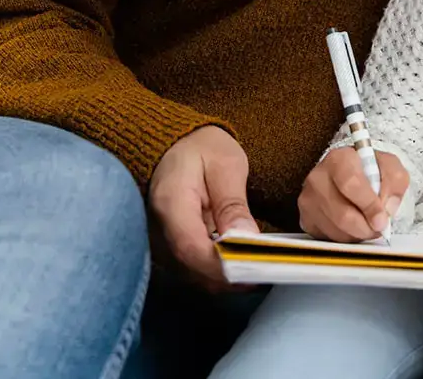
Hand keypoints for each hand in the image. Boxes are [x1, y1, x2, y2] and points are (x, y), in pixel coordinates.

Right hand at [148, 126, 257, 291]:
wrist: (176, 145)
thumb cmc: (200, 149)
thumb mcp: (225, 165)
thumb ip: (232, 204)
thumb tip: (245, 239)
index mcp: (170, 204)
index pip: (192, 249)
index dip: (223, 265)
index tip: (254, 267)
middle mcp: (157, 229)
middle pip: (192, 269)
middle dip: (229, 275)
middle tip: (265, 269)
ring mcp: (159, 240)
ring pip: (192, 274)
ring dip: (225, 276)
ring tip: (258, 265)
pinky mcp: (168, 246)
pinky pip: (192, 267)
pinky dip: (216, 269)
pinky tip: (240, 261)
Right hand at [299, 148, 408, 241]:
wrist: (351, 174)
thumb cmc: (370, 170)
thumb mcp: (390, 166)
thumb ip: (395, 181)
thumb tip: (387, 208)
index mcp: (338, 158)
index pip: (351, 184)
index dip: (369, 205)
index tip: (382, 219)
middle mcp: (318, 177)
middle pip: (342, 214)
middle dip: (366, 227)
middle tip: (379, 228)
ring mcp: (308, 199)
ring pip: (336, 229)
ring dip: (357, 234)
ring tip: (367, 224)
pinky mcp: (306, 218)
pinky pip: (328, 238)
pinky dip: (346, 237)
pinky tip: (353, 226)